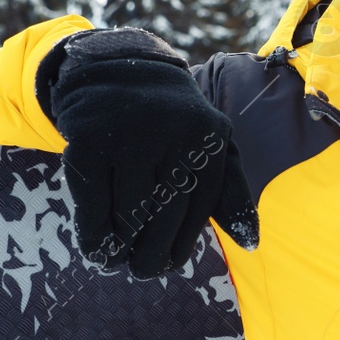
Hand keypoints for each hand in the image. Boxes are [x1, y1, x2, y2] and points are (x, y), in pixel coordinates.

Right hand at [47, 28, 258, 277]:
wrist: (116, 70)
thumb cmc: (172, 122)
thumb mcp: (210, 144)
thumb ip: (231, 191)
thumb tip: (251, 243)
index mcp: (209, 138)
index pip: (201, 208)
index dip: (183, 242)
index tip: (171, 263)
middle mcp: (173, 135)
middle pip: (165, 215)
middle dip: (153, 253)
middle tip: (145, 269)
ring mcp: (128, 137)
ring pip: (129, 214)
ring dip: (123, 247)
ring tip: (120, 260)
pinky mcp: (89, 141)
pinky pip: (93, 203)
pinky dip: (94, 234)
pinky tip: (97, 248)